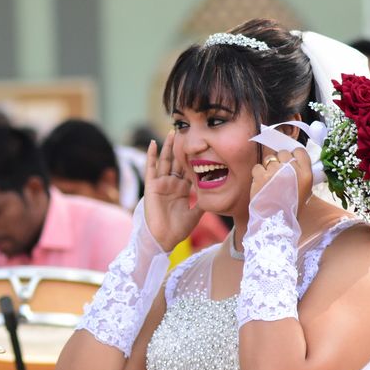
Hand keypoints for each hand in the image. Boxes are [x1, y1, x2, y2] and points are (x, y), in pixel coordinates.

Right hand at [144, 130, 203, 250]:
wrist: (164, 238)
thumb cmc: (179, 228)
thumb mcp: (198, 212)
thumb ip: (204, 199)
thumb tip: (218, 190)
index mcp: (183, 189)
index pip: (190, 169)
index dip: (195, 157)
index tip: (203, 144)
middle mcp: (172, 183)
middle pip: (178, 161)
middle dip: (182, 147)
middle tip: (187, 131)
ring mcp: (162, 183)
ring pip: (165, 161)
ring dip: (168, 147)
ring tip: (172, 132)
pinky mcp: (152, 186)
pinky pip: (150, 168)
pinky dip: (151, 156)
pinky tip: (152, 144)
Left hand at [250, 148, 312, 210]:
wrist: (276, 223)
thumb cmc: (290, 209)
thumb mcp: (305, 191)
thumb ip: (301, 175)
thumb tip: (294, 163)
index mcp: (306, 173)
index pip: (299, 151)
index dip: (292, 156)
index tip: (288, 162)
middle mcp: (291, 170)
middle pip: (282, 153)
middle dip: (279, 161)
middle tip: (277, 173)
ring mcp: (275, 172)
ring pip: (268, 158)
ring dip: (267, 167)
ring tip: (268, 180)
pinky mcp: (261, 176)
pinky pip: (257, 167)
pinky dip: (257, 174)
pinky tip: (260, 184)